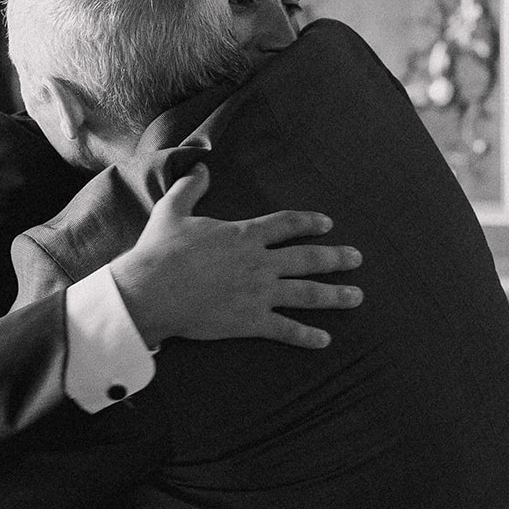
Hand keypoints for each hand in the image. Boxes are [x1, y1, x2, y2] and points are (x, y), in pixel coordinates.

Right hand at [110, 163, 362, 349]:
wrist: (150, 291)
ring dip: (335, 295)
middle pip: (308, 258)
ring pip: (307, 294)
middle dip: (336, 258)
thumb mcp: (173, 210)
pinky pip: (286, 329)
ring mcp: (259, 293)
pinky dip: (306, 336)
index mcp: (245, 235)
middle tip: (357, 259)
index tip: (328, 224)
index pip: (286, 225)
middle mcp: (260, 262)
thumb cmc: (160, 251)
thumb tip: (201, 167)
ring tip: (356, 296)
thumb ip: (192, 188)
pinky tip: (325, 340)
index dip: (309, 223)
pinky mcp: (251, 321)